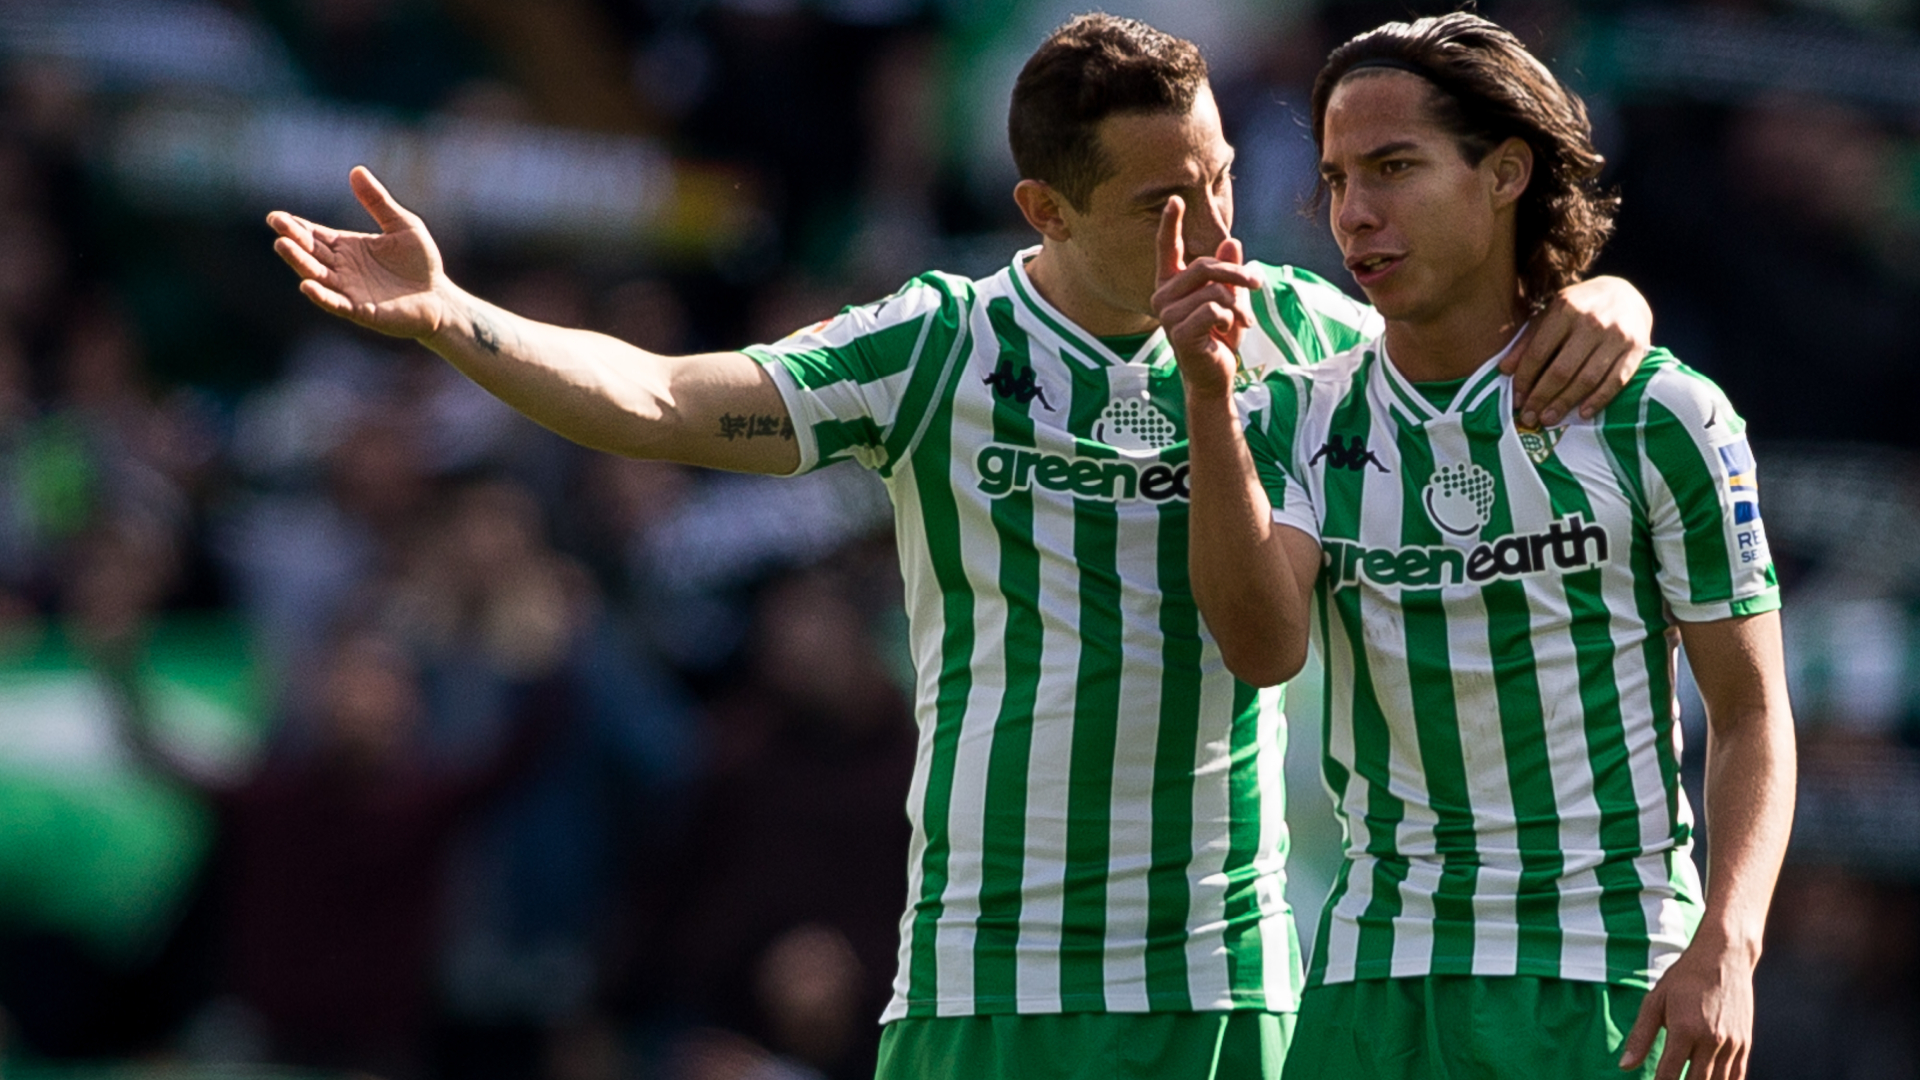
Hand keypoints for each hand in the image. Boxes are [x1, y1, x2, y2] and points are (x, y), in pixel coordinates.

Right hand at [267, 166, 453, 339]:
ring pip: (318, 275)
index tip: (277, 217)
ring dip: (300, 262)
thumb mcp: (402, 225)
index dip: (295, 226)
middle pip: (310, 252)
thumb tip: (356, 170)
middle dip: (293, 239)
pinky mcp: (361, 310)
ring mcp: (349, 289)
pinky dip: (321, 296)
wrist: (439, 297)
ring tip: (283, 246)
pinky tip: (307, 286)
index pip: (314, 234)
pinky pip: (336, 303)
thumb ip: (378, 202)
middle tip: (277, 226)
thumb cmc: (420, 261)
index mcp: (347, 246)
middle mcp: (342, 268)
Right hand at [1150, 195, 1259, 399]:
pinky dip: (1230, 318)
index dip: (1171, 224)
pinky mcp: (1179, 333)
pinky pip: (1214, 310)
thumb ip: (1228, 273)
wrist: (1214, 376)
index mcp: (1171, 285)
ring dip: (1237, 303)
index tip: (1175, 199)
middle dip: (1236, 274)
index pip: (1167, 249)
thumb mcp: (1230, 299)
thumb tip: (1232, 243)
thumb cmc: (1219, 336)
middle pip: (1204, 267)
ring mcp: (1167, 316)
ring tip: (1242, 320)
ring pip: (1213, 290)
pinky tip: (1228, 332)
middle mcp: (1162, 297)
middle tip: (1257, 284)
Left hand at [1503, 275, 1652, 426]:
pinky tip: (1582, 413)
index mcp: (1565, 309)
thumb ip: (1528, 341)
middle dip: (1542, 397)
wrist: (1626, 294)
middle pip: (1562, 370)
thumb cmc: (1579, 308)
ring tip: (1549, 419)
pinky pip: (1616, 381)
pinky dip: (1598, 400)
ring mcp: (1617, 336)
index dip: (1525, 379)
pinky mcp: (1636, 349)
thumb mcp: (1549, 315)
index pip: (1539, 352)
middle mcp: (1592, 322)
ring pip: (1588, 379)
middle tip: (1529, 418)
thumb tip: (1505, 370)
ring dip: (1566, 403)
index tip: (1516, 400)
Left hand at [1619, 936, 1755, 1079]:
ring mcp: (1731, 1044)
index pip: (1669, 1074)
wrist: (1724, 958)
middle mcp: (1711, 1040)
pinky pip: (1737, 1076)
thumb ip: (1640, 1036)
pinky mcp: (1745, 1043)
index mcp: (1684, 1030)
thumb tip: (1624, 1066)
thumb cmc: (1684, 978)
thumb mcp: (1655, 1001)